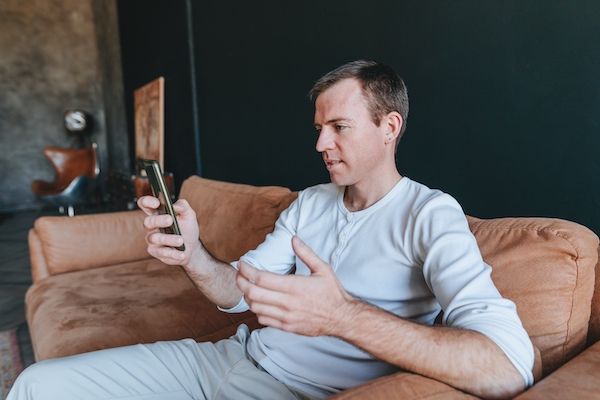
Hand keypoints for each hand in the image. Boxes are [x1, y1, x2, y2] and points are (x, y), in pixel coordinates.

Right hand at [137, 196, 200, 266]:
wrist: (192, 248)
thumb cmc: (187, 229)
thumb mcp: (189, 215)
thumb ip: (183, 206)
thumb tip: (175, 205)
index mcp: (157, 213)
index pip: (145, 204)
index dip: (147, 202)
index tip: (156, 203)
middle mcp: (152, 226)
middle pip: (148, 221)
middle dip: (158, 220)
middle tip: (170, 220)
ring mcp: (152, 239)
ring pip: (155, 238)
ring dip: (168, 239)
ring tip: (180, 240)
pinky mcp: (156, 252)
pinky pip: (161, 252)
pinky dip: (172, 253)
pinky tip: (181, 253)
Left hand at [236, 236, 355, 336]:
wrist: (341, 318)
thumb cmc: (332, 293)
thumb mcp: (323, 269)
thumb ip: (306, 253)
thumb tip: (294, 239)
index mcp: (295, 287)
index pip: (261, 278)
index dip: (247, 270)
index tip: (241, 264)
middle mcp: (288, 303)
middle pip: (253, 293)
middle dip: (241, 282)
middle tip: (239, 274)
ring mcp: (286, 317)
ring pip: (255, 307)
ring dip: (248, 296)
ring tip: (248, 287)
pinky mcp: (286, 327)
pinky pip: (263, 319)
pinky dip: (257, 310)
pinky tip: (260, 302)